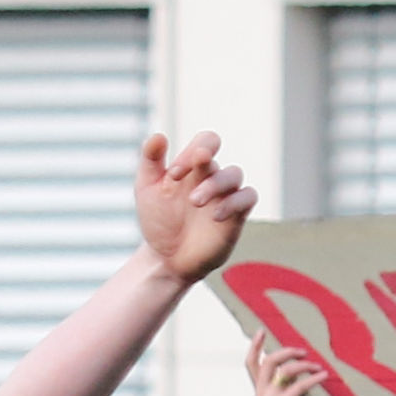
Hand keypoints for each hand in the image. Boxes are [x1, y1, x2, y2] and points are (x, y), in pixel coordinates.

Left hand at [134, 130, 256, 285]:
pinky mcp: (236, 217)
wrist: (167, 259)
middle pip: (217, 150)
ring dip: (214, 183)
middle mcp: (211, 176)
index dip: (190, 152)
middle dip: (202, 156)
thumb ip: (150, 161)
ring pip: (234, 173)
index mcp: (192, 166)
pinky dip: (234, 202)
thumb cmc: (158, 222)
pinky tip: (215, 215)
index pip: (203, 142)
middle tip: (180, 178)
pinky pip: (248, 197)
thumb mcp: (147, 189)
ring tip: (194, 202)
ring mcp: (225, 195)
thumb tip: (159, 135)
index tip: (173, 176)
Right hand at [251, 333, 326, 395]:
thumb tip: (299, 364)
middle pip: (269, 361)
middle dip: (287, 351)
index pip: (251, 363)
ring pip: (285, 370)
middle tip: (303, 351)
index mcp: (260, 389)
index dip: (255, 346)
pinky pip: (300, 384)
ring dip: (304, 365)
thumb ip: (288, 382)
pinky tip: (324, 376)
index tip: (261, 330)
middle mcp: (261, 392)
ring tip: (318, 366)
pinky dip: (314, 378)